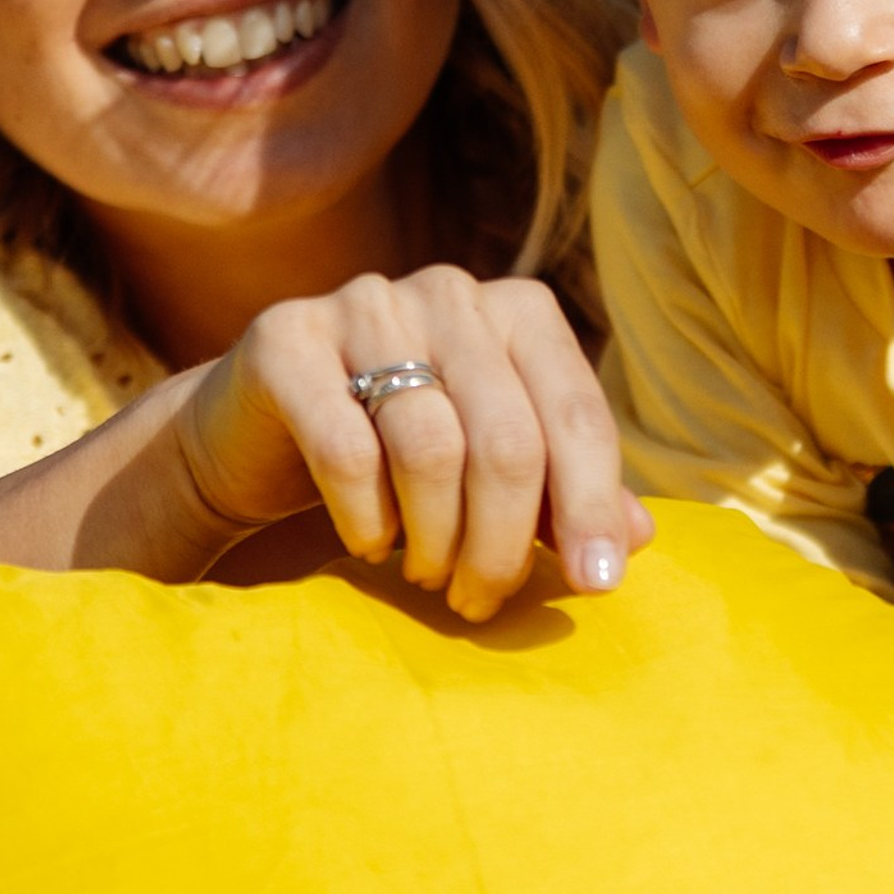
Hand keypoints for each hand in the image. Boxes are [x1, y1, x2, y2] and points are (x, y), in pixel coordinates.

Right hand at [173, 268, 652, 618]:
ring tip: (429, 577)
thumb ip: (565, 497)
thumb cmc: (401, 456)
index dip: (592, 507)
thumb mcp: (493, 476)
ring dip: (436, 538)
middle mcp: (450, 292)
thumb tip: (635, 542)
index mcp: (520, 311)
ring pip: (431, 447)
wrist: (257, 437)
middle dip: (502, 542)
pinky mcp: (286, 337)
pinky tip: (370, 547)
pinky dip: (367, 518)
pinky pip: (346, 448)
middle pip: (507, 439)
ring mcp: (365, 303)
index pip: (578, 414)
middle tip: (482, 602)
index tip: (596, 585)